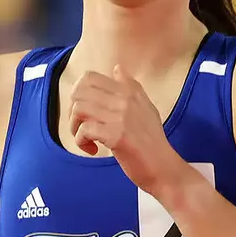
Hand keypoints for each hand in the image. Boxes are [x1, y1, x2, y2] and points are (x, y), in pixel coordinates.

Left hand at [69, 66, 188, 195]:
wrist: (163, 168)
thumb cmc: (152, 142)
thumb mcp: (146, 108)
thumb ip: (131, 88)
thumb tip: (117, 68)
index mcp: (129, 91)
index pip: (90, 78)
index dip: (79, 94)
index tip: (86, 112)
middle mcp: (125, 100)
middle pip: (79, 92)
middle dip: (73, 111)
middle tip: (82, 127)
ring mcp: (121, 117)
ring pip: (79, 109)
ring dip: (75, 127)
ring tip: (87, 139)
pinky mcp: (116, 136)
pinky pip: (85, 130)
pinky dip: (81, 141)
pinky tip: (92, 150)